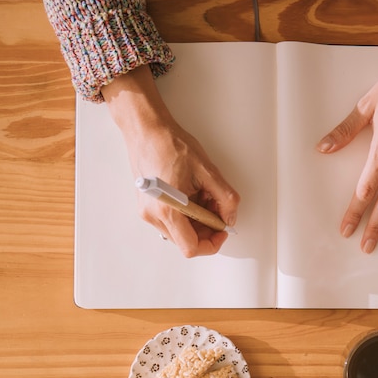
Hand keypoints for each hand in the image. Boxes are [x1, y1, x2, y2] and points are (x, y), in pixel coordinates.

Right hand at [101, 65, 239, 257]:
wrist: (147, 130)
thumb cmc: (170, 145)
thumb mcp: (208, 171)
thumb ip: (225, 199)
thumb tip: (230, 217)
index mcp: (167, 209)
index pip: (191, 247)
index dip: (212, 243)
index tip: (222, 231)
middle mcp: (153, 215)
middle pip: (187, 240)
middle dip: (207, 227)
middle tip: (217, 208)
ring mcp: (148, 212)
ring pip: (180, 231)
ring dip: (198, 219)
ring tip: (204, 195)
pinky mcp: (147, 206)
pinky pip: (172, 220)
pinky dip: (187, 213)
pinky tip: (193, 194)